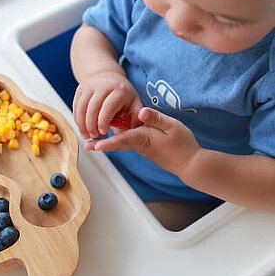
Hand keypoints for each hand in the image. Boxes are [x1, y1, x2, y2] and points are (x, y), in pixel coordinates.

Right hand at [73, 71, 142, 138]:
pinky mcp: (80, 89)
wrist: (109, 77)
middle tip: (94, 136)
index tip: (103, 132)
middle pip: (92, 108)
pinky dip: (77, 119)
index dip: (104, 121)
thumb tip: (134, 131)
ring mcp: (89, 86)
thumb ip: (136, 118)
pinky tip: (82, 127)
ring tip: (86, 135)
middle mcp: (103, 85)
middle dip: (91, 125)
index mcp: (119, 89)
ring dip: (82, 124)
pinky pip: (76, 106)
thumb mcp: (134, 103)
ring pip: (81, 108)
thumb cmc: (123, 94)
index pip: (109, 106)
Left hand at [85, 107, 201, 177]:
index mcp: (144, 138)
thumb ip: (156, 118)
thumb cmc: (182, 144)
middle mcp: (139, 145)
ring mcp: (142, 148)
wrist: (190, 163)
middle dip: (101, 144)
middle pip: (117, 144)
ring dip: (107, 143)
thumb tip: (140, 111)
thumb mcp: (172, 126)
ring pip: (121, 144)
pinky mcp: (145, 148)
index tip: (95, 145)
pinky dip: (118, 141)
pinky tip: (114, 135)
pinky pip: (128, 143)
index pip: (123, 140)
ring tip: (93, 142)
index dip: (108, 142)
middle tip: (87, 145)